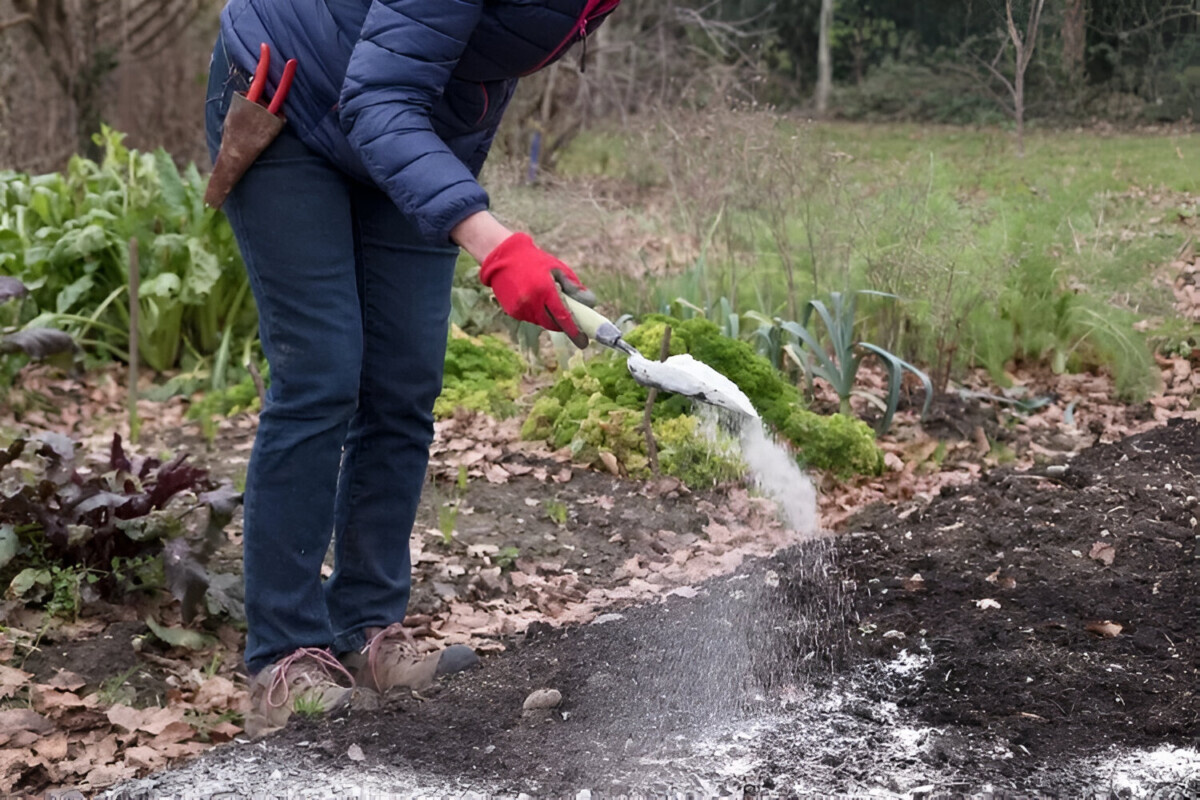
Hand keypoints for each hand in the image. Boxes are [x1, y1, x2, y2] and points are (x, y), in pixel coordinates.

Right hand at [479, 233, 594, 346]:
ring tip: (547, 301)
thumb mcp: (558, 269)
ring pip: (542, 322)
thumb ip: (574, 287)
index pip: (563, 316)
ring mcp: (521, 308)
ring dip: (550, 318)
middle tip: (572, 325)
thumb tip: (591, 303)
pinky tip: (534, 299)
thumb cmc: (536, 261)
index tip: (583, 342)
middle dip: (563, 326)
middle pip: (553, 324)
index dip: (574, 331)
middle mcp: (532, 302)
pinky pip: (531, 319)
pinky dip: (538, 314)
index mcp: (546, 289)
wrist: (504, 258)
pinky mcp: (513, 312)